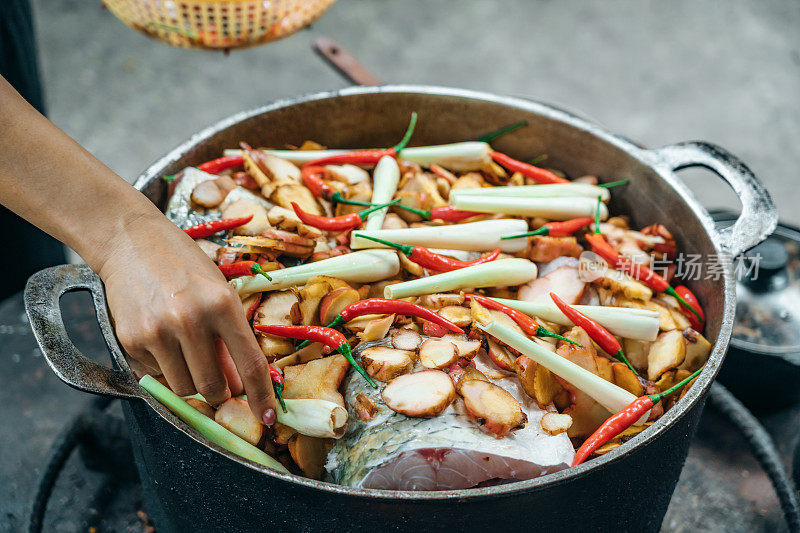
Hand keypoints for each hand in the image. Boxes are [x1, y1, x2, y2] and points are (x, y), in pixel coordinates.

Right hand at [98, 212, 277, 424]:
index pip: (250, 364)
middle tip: (219, 381)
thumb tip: (239, 385)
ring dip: (190, 382)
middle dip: (220, 392)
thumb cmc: (183, 265)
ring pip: (183, 388)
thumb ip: (230, 337)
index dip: (261, 396)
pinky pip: (155, 376)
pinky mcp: (131, 339)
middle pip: (213, 386)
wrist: (130, 241)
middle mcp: (191, 320)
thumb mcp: (218, 292)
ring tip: (187, 352)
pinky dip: (164, 368)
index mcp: (222, 305)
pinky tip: (162, 339)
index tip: (266, 417)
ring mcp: (158, 331)